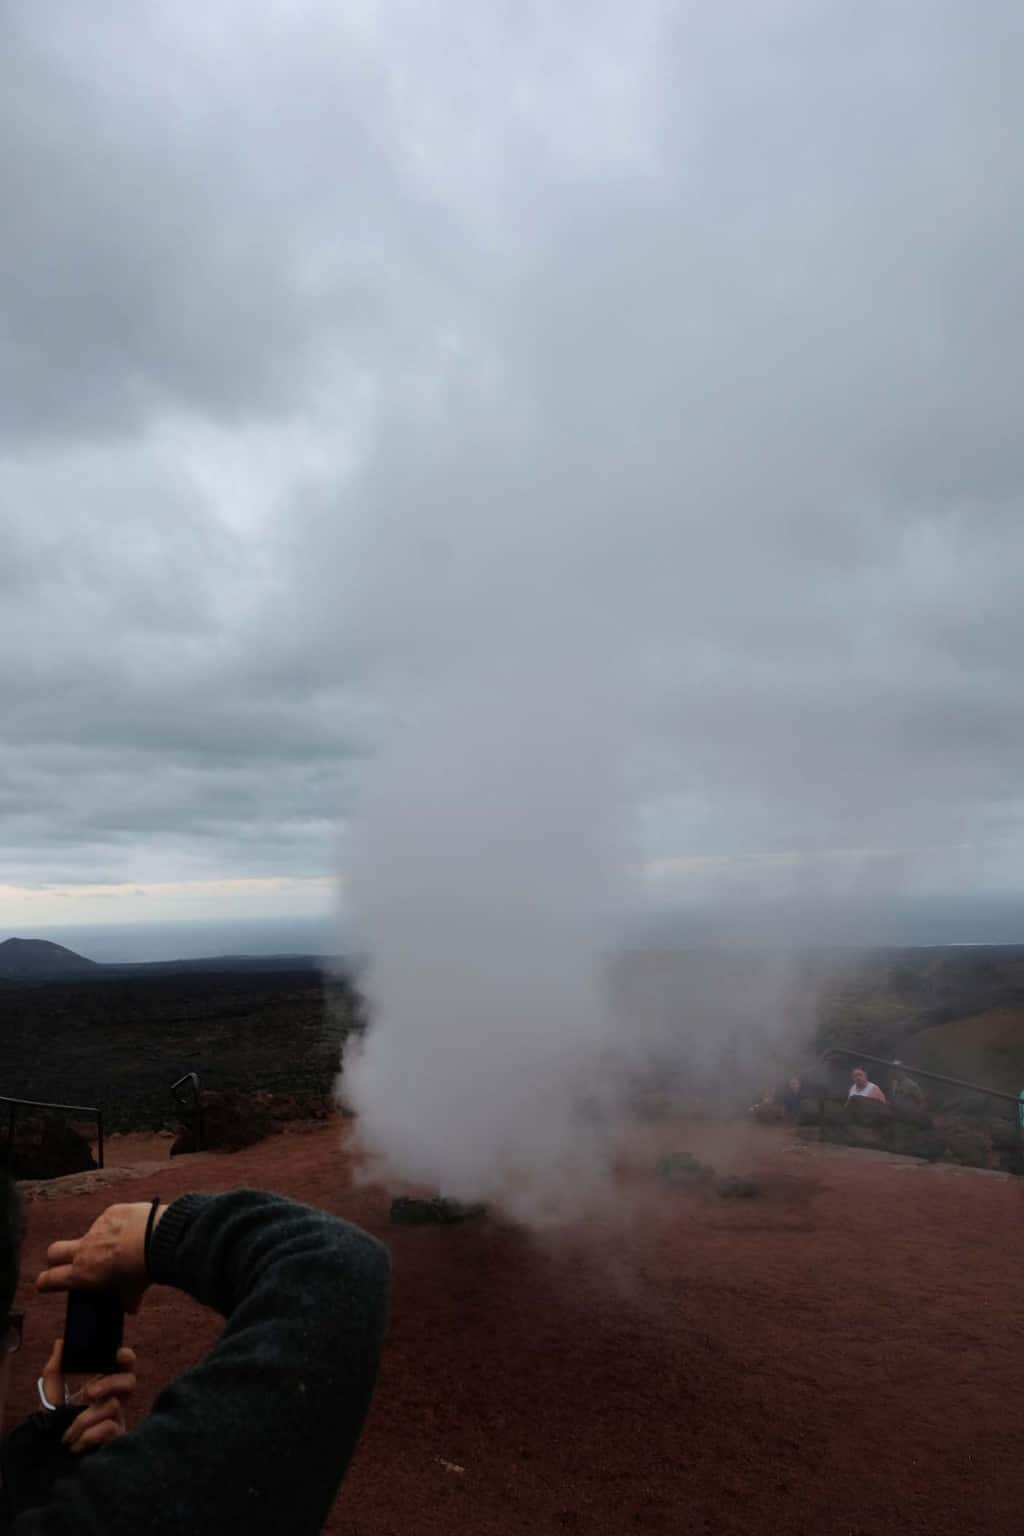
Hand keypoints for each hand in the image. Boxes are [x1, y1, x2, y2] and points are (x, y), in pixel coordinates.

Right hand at [37, 1201, 167, 1312]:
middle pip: (54, 1251)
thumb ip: (127, 1301)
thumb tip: (131, 1308)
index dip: (45, 1282)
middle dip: (56, 1258)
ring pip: (89, 1235)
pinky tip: (135, 1231)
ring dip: (100, 1242)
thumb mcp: (133, 1292)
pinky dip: (118, 1227)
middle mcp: (84, 1249)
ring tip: (124, 1247)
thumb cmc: (144, 1269)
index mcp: (83, 1273)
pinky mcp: (111, 1212)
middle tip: (67, 1263)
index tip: (45, 1284)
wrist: (159, 1239)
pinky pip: (110, 1220)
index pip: (50, 1279)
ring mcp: (96, 1228)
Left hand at [41, 1338, 138, 1454]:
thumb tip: (60, 1342)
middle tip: (88, 1393)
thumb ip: (55, 1371)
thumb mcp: (51, 1398)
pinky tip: (77, 1444)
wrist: (49, 1463)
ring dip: (85, 1420)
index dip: (125, 1358)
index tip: (118, 1354)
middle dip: (110, 1383)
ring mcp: (118, 1422)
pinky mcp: (117, 1441)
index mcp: (102, 1388)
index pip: (123, 1367)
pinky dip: (90, 1435)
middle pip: (129, 1382)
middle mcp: (114, 1403)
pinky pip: (111, 1429)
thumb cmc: (54, 1429)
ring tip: (68, 1434)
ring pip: (114, 1407)